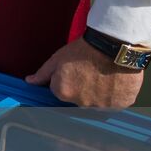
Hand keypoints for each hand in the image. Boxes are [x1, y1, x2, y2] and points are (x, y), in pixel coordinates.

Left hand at [25, 37, 143, 107]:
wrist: (114, 45)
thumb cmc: (84, 50)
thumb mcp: (57, 59)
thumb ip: (43, 73)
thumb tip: (30, 82)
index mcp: (63, 92)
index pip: (60, 90)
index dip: (67, 79)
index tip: (75, 69)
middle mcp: (82, 103)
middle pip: (79, 98)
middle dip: (82, 88)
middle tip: (90, 71)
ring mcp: (102, 106)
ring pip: (97, 102)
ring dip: (99, 92)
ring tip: (104, 75)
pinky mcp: (121, 104)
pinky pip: (115, 102)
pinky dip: (115, 94)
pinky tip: (115, 80)